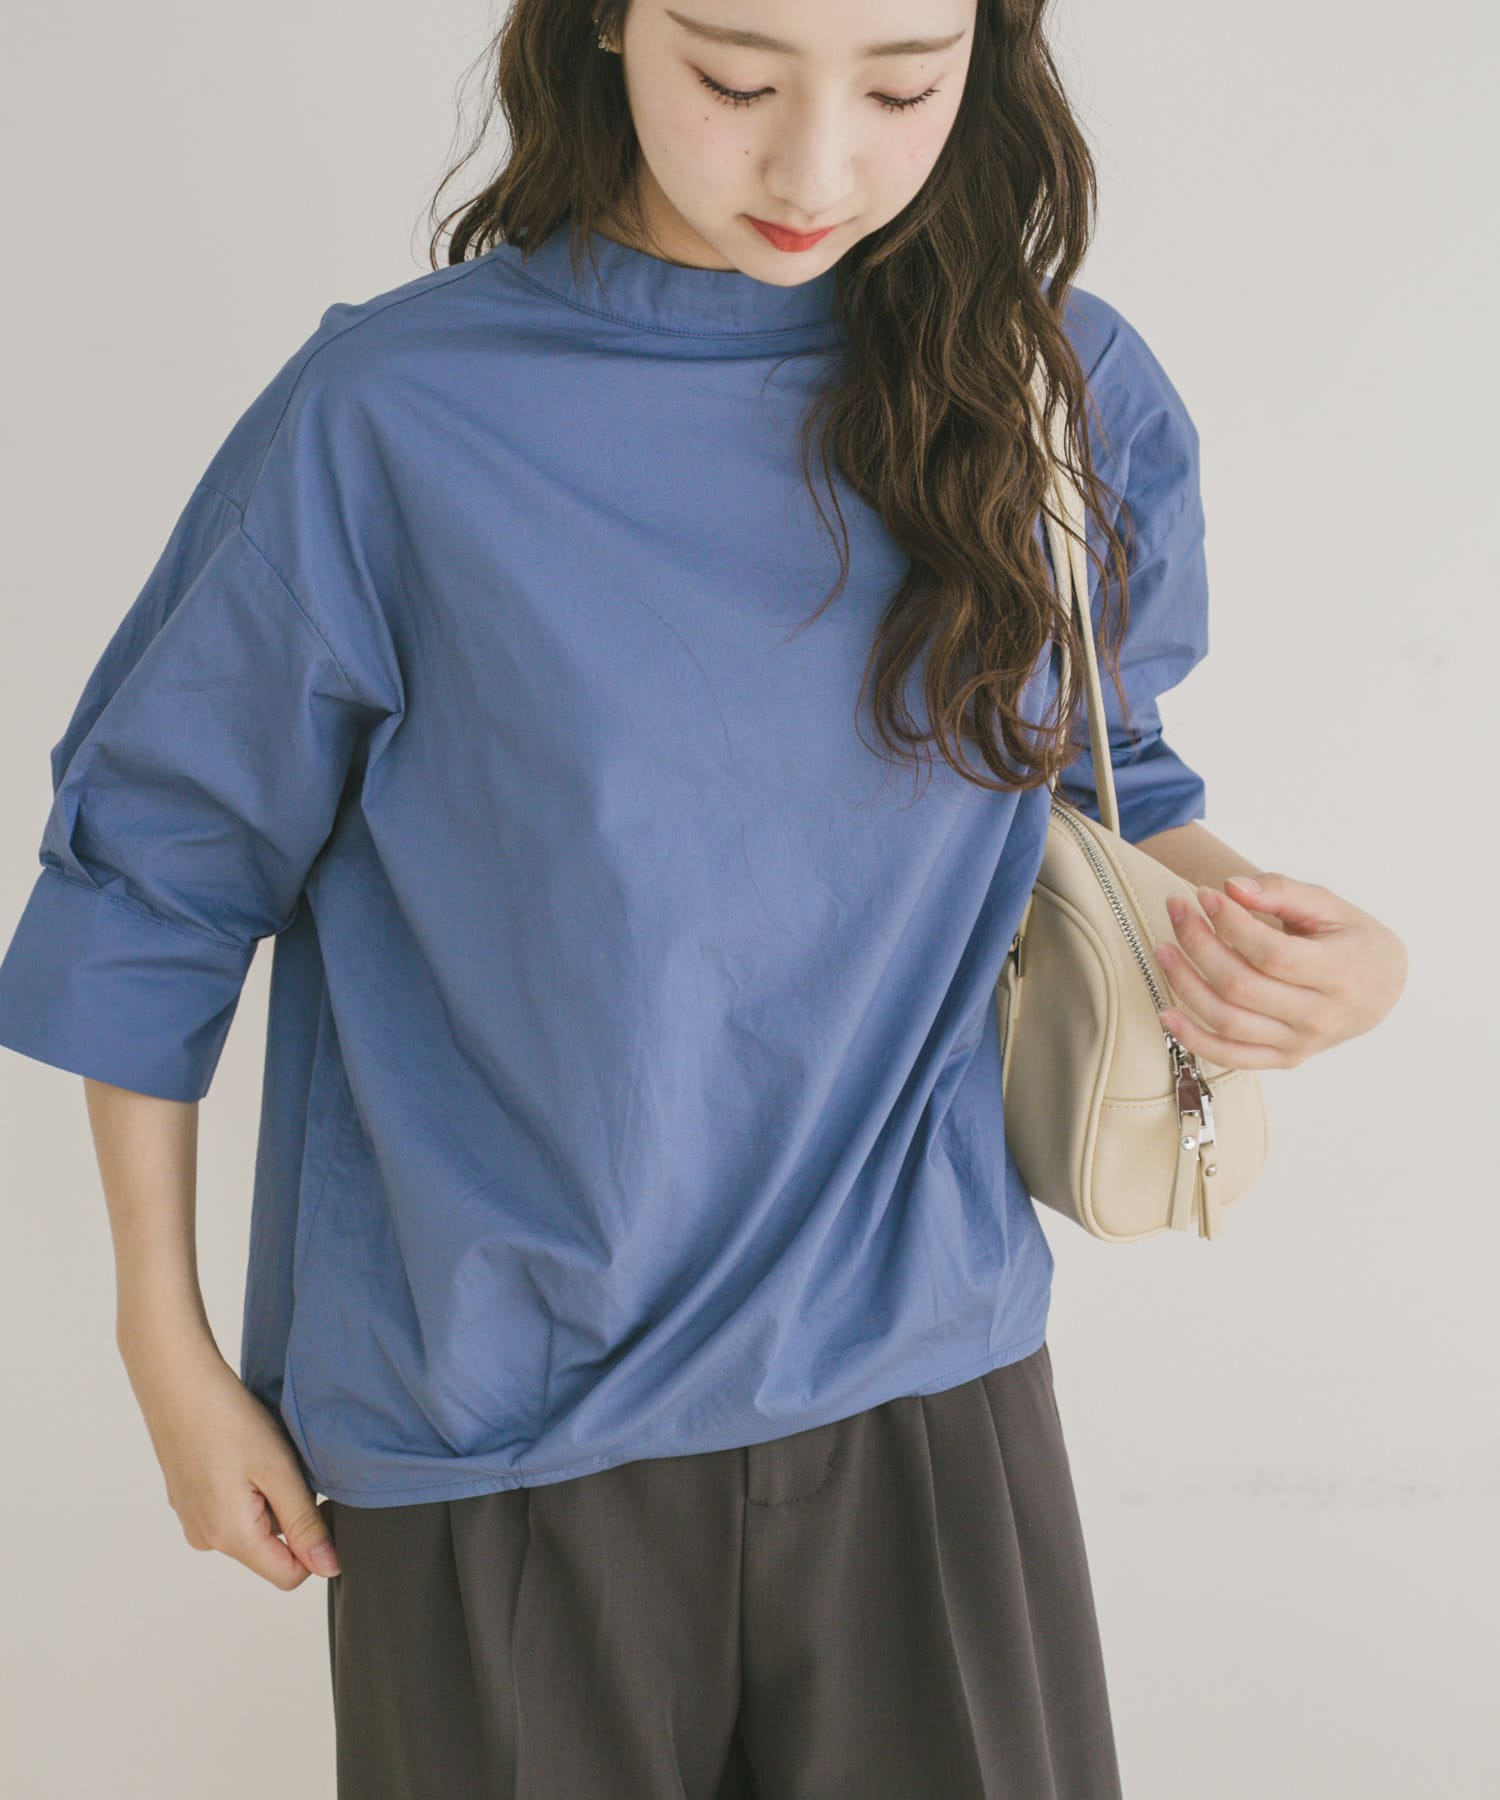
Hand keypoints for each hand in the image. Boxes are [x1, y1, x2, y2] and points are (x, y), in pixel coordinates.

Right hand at [119, 1328, 340, 1589]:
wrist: (176, 1381)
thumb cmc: (228, 1420)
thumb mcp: (279, 1470)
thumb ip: (305, 1523)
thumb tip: (329, 1568)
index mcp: (230, 1538)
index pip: (289, 1575)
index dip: (316, 1544)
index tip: (321, 1500)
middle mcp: (206, 1539)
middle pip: (271, 1549)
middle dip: (289, 1514)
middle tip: (285, 1466)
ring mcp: (193, 1520)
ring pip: (253, 1525)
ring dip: (268, 1498)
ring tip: (260, 1454)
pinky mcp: (188, 1500)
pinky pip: (232, 1508)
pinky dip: (246, 1487)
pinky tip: (241, 1451)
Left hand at [1150, 870, 1406, 1069]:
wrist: (1380, 987)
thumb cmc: (1349, 938)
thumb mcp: (1328, 905)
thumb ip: (1281, 891)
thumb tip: (1231, 887)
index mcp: (1339, 972)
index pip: (1271, 953)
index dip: (1230, 923)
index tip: (1204, 894)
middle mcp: (1320, 1015)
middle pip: (1241, 986)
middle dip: (1198, 944)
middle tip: (1177, 909)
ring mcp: (1301, 1043)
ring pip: (1228, 1021)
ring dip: (1185, 984)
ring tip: (1163, 949)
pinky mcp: (1284, 1059)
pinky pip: (1230, 1057)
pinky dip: (1193, 1039)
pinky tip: (1167, 1012)